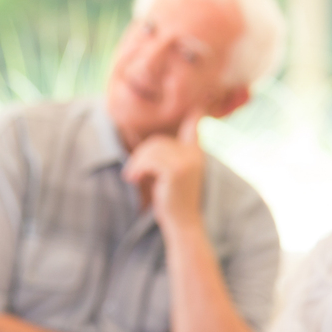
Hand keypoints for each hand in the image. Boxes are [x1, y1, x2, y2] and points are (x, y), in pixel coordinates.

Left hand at [122, 111, 206, 230]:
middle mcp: (194, 155)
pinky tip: (135, 179)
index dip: (195, 117)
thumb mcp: (173, 175)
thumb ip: (168, 157)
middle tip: (133, 172)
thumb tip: (155, 145)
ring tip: (133, 176)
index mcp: (195, 155)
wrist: (183, 224)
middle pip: (158, 142)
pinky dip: (138, 168)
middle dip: (141, 155)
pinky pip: (150, 160)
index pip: (194, 129)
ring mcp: (187, 162)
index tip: (197, 108)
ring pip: (152, 150)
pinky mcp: (176, 170)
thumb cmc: (174, 200)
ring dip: (137, 162)